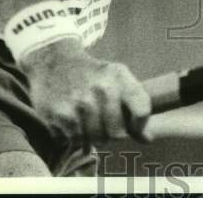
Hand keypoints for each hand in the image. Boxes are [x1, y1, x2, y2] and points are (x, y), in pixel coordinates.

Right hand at [20, 38, 151, 151]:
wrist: (53, 62)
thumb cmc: (91, 75)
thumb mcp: (116, 79)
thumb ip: (134, 107)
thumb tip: (148, 139)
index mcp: (119, 76)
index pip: (142, 110)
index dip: (140, 125)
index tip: (132, 126)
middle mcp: (102, 88)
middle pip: (118, 133)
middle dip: (112, 133)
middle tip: (102, 123)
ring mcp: (81, 102)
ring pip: (97, 140)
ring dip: (92, 137)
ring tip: (86, 121)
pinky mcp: (62, 114)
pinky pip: (76, 141)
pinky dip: (75, 137)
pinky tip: (72, 122)